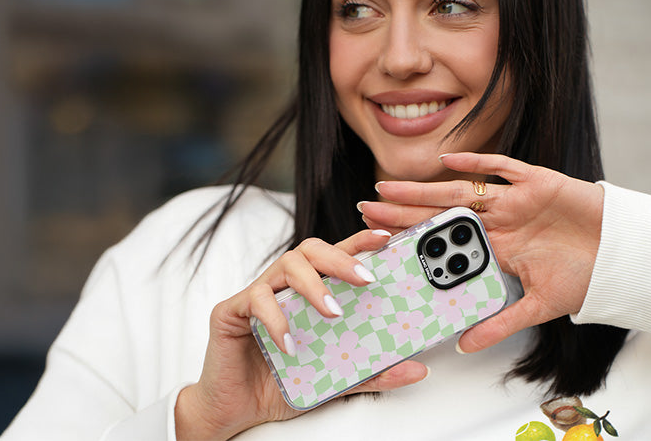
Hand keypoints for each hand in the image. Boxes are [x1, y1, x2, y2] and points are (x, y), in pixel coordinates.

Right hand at [176, 229, 428, 439]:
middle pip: (312, 249)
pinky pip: (256, 300)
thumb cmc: (283, 384)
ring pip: (287, 265)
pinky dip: (277, 320)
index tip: (387, 238)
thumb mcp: (338, 379)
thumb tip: (418, 369)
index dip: (360, 241)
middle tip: (366, 279)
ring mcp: (257, 294)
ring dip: (314, 285)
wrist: (236, 411)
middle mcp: (284, 286)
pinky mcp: (232, 310)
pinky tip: (291, 344)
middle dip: (342, 258)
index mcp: (309, 292)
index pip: (337, 256)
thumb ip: (375, 373)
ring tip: (332, 312)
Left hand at [360, 152, 604, 353]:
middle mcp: (500, 221)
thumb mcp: (537, 307)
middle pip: (442, 213)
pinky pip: (504, 168)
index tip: (379, 240)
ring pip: (461, 192)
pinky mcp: (538, 182)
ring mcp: (516, 200)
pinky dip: (478, 164)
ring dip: (425, 189)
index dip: (413, 239)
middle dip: (405, 212)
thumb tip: (463, 346)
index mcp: (497, 247)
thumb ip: (500, 323)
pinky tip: (448, 162)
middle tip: (367, 210)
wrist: (625, 255)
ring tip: (388, 189)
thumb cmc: (585, 277)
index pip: (445, 241)